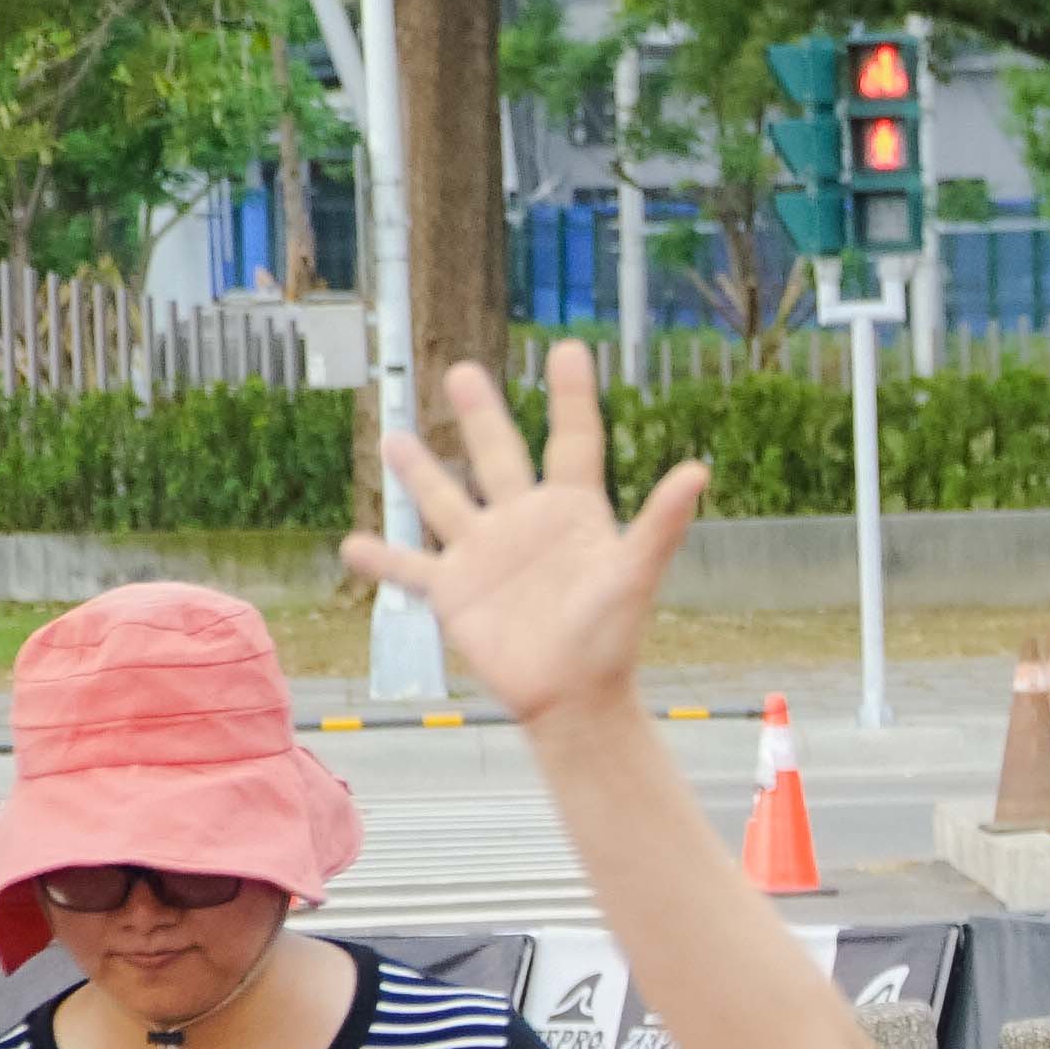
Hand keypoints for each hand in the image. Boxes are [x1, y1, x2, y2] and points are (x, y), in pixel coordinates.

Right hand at [342, 343, 713, 726]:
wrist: (575, 700)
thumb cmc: (612, 637)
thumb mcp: (635, 573)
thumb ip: (661, 522)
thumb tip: (698, 471)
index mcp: (573, 512)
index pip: (573, 441)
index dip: (572, 396)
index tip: (568, 348)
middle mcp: (524, 523)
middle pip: (498, 456)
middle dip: (481, 415)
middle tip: (463, 371)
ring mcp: (484, 555)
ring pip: (444, 500)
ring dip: (419, 470)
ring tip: (394, 436)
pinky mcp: (453, 592)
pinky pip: (408, 569)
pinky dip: (380, 558)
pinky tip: (351, 545)